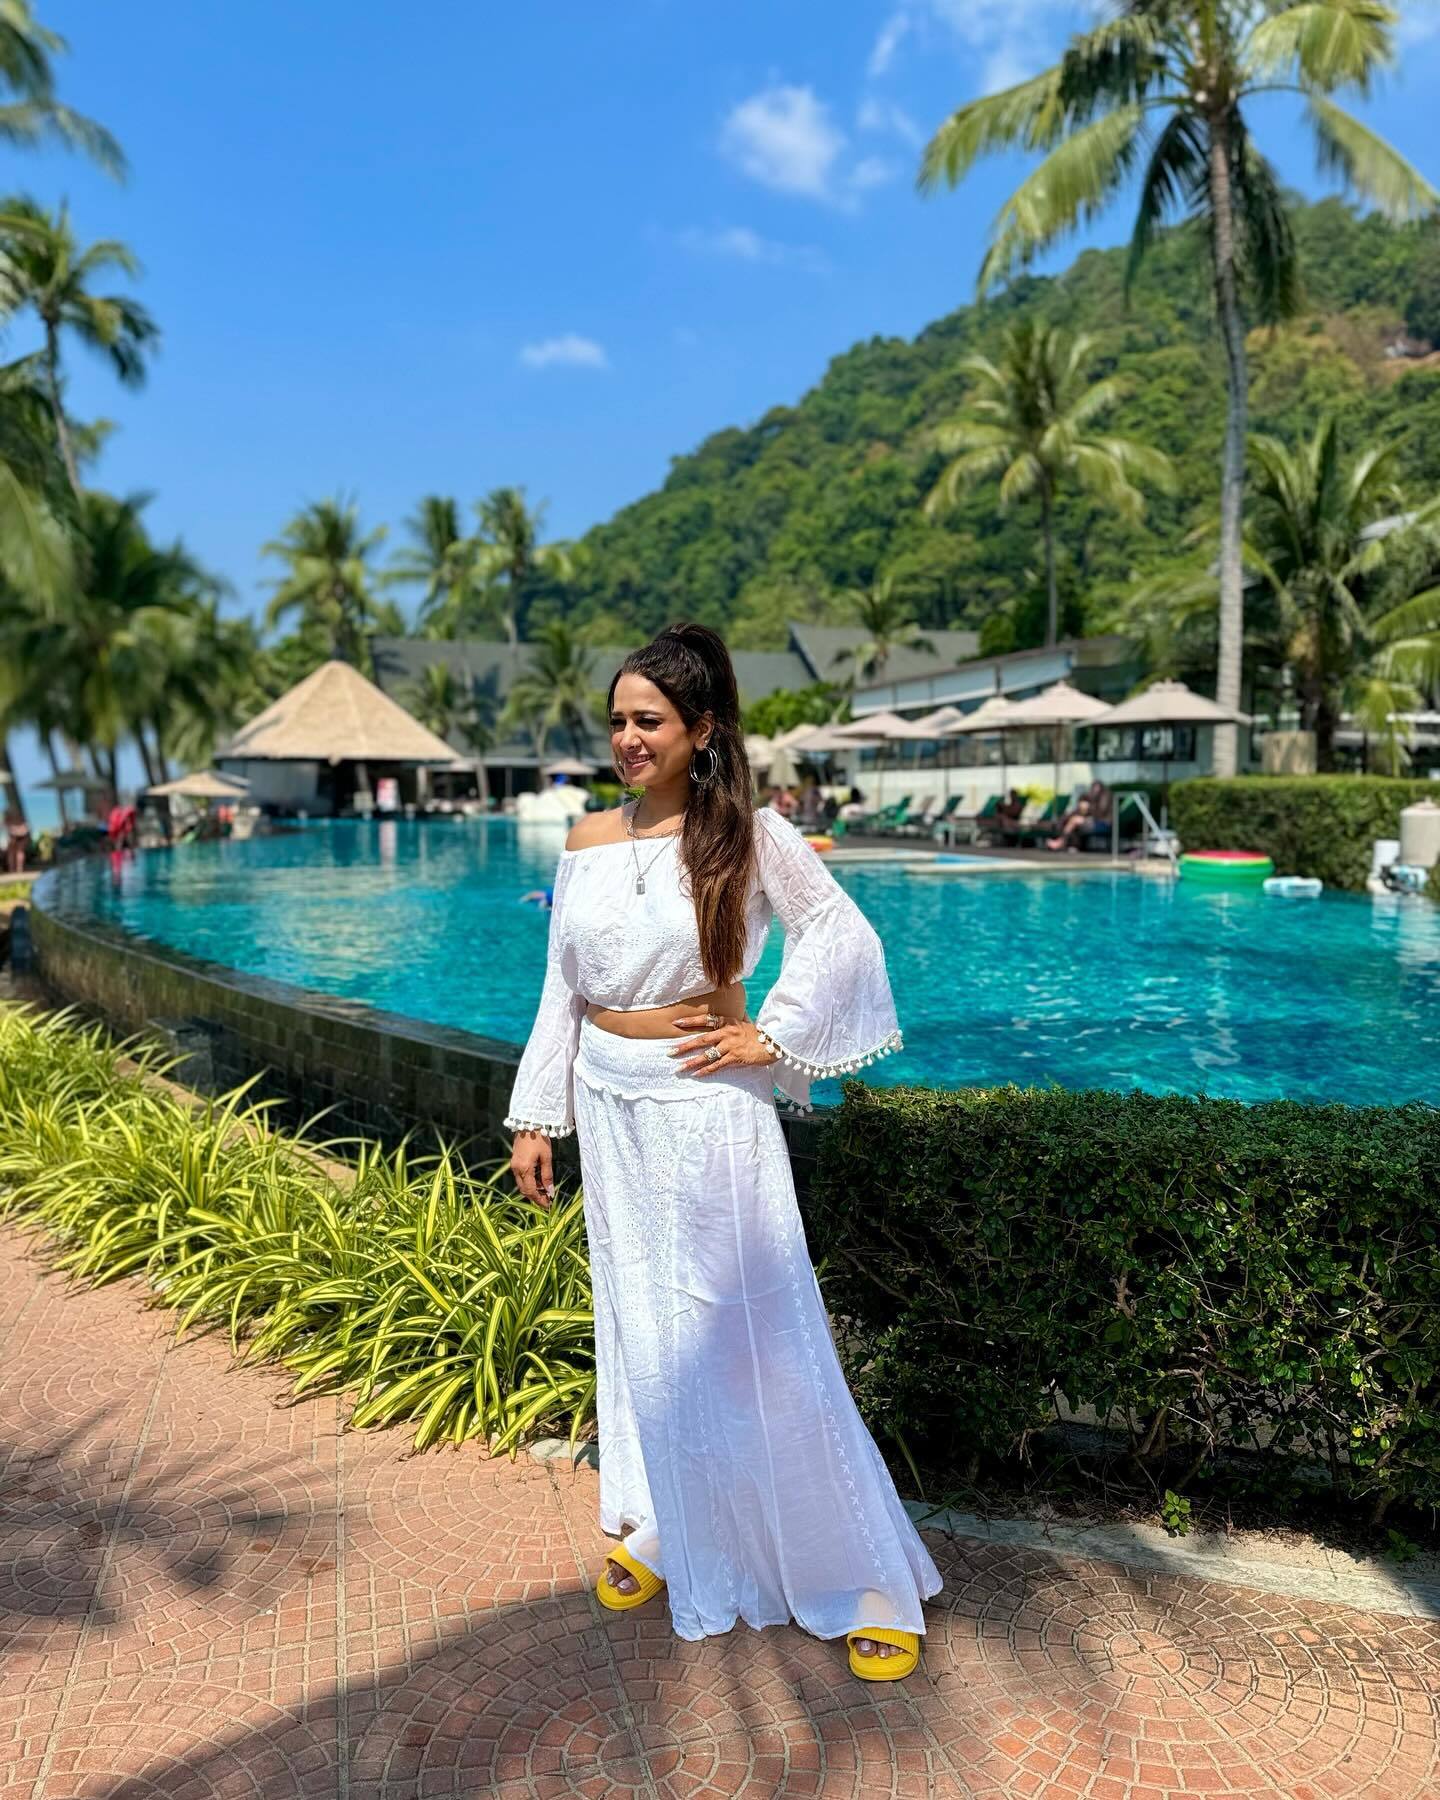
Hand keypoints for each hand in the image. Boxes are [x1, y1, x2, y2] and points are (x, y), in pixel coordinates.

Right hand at [510, 1130, 554, 1208]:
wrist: (528, 1123)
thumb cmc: (539, 1139)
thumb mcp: (546, 1157)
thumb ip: (547, 1175)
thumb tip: (550, 1191)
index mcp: (524, 1169)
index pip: (531, 1191)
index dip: (539, 1200)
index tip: (548, 1206)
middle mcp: (516, 1169)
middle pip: (524, 1190)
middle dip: (536, 1197)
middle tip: (548, 1200)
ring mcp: (513, 1165)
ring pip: (522, 1184)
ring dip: (533, 1190)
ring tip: (545, 1191)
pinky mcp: (514, 1162)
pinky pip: (521, 1177)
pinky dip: (529, 1182)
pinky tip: (539, 1181)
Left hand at [667, 1013, 781, 1076]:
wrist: (773, 1043)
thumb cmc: (757, 1035)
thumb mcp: (743, 1024)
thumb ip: (732, 1023)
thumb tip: (725, 1021)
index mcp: (728, 1022)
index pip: (705, 1020)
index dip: (690, 1021)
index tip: (676, 1023)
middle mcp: (727, 1032)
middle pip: (701, 1040)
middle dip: (684, 1046)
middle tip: (670, 1052)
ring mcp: (730, 1045)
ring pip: (706, 1055)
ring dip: (691, 1062)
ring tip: (679, 1068)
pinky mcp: (735, 1057)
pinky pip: (717, 1065)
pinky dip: (705, 1070)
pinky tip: (696, 1074)